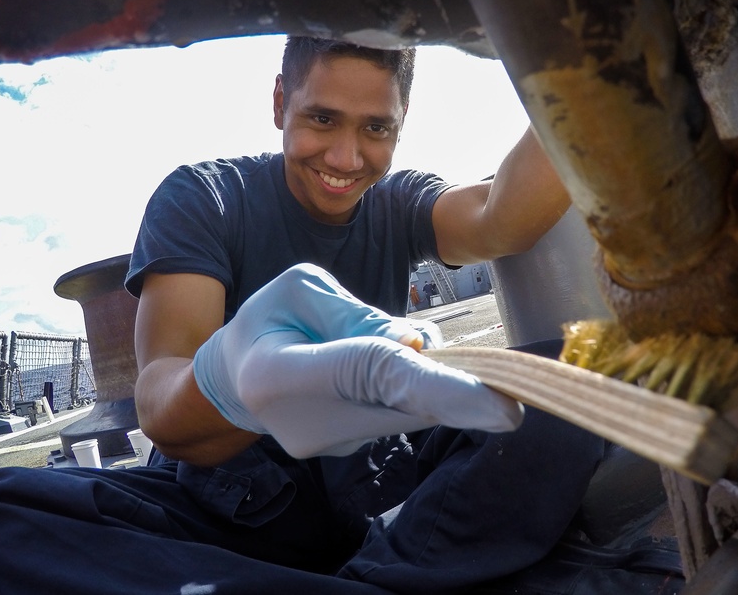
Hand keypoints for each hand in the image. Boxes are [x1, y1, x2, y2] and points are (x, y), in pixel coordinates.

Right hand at [192, 263, 523, 455]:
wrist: (233, 380)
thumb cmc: (268, 319)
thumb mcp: (300, 286)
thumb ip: (359, 313)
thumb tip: (416, 344)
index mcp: (283, 374)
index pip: (375, 377)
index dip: (443, 390)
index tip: (504, 409)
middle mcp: (310, 424)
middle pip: (406, 398)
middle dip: (456, 381)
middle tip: (501, 382)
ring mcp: (331, 447)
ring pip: (408, 405)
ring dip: (422, 374)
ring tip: (376, 344)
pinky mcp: (349, 450)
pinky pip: (399, 410)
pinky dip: (408, 385)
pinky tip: (379, 365)